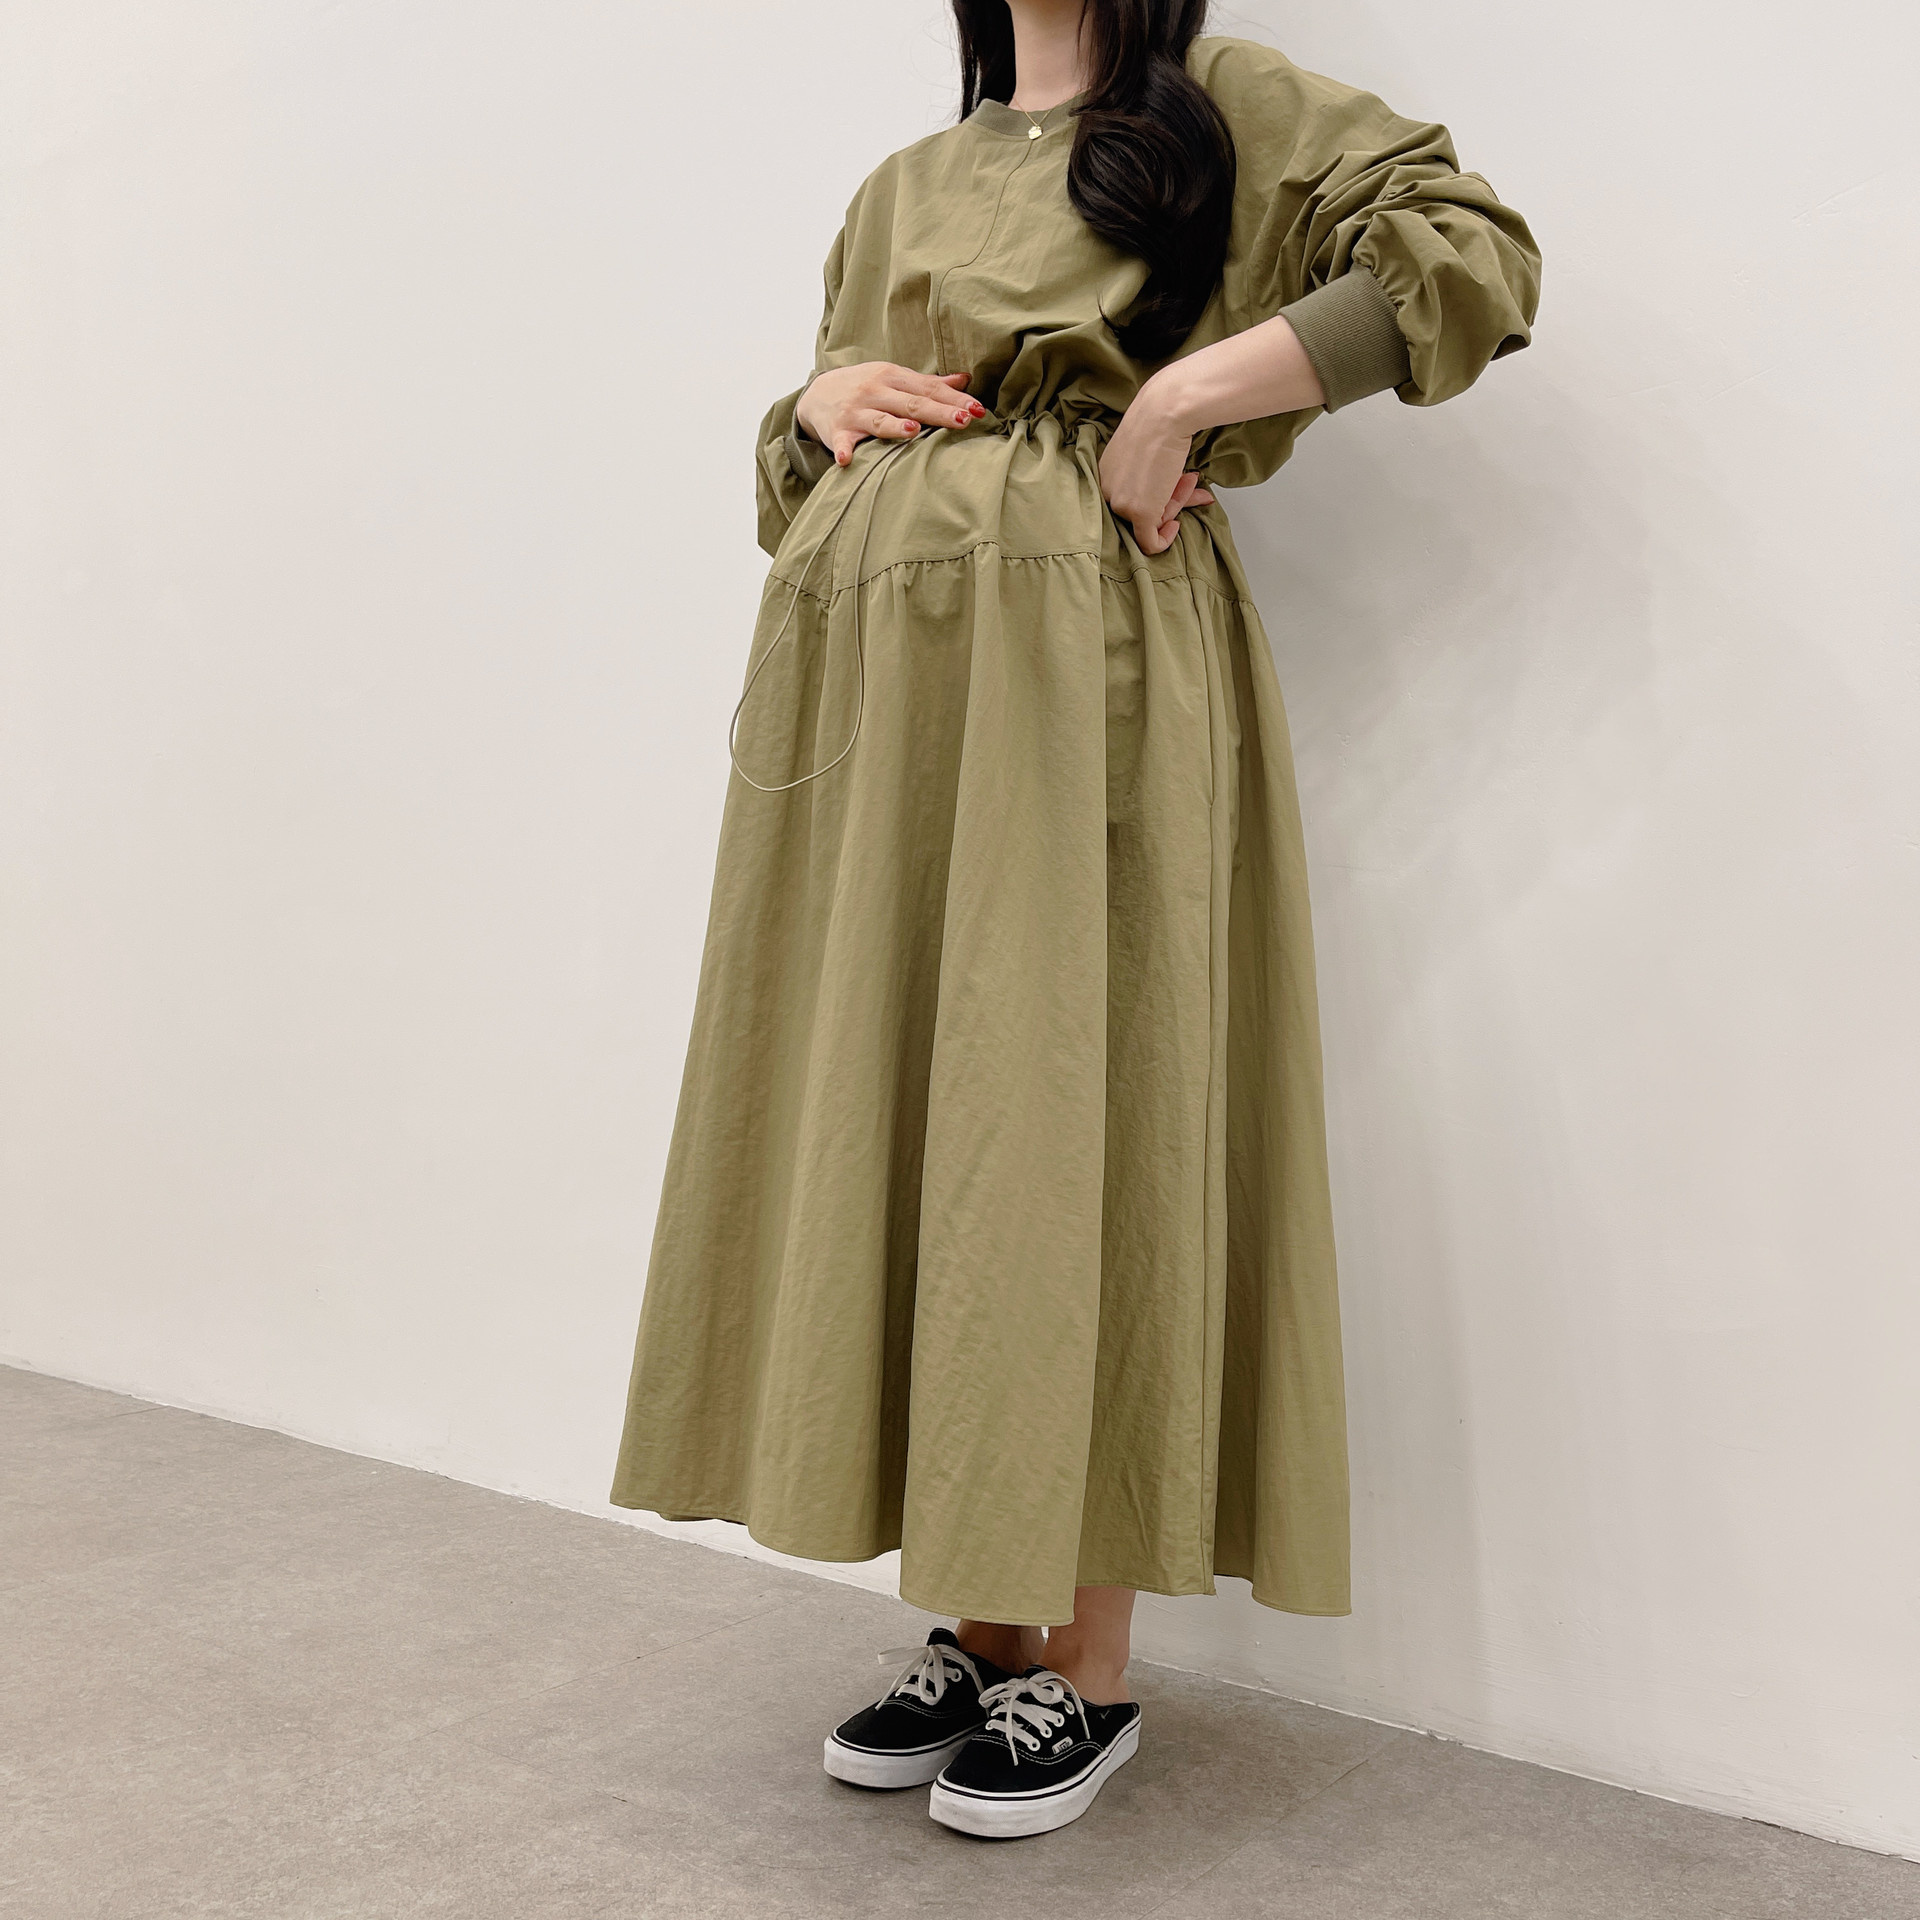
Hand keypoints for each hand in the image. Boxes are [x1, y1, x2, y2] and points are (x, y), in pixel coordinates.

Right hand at [796, 363, 984, 465]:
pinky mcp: (837, 431)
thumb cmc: (865, 387)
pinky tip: (847, 460)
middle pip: (910, 404)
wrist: (817, 392)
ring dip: (893, 426)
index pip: (928, 389)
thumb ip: (928, 383)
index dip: (953, 399)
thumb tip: (965, 380)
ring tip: (912, 430)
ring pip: (878, 420)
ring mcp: (855, 412)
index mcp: (892, 377)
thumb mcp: (894, 378)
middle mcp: (875, 391)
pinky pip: (841, 443)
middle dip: (937, 411)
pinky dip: (843, 451)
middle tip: (962, 420)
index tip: (977, 409)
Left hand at [1099, 378, 1214, 553]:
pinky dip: (1165, 541)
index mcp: (1105, 474)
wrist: (1166, 411)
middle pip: (1139, 512)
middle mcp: (1107, 490)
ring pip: (1150, 524)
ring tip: (1190, 479)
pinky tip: (1176, 526)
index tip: (1177, 484)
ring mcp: (1121, 504)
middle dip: (1170, 499)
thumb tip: (1177, 489)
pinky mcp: (1139, 513)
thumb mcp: (1151, 452)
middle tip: (1190, 481)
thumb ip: (1157, 478)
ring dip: (1175, 505)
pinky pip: (1150, 543)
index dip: (1157, 495)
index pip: (1130, 499)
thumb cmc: (1160, 419)